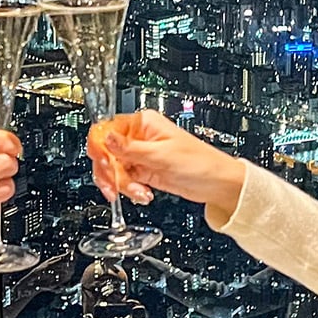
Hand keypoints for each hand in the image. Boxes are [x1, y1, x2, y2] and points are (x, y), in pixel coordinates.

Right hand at [89, 109, 247, 217]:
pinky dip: (130, 190)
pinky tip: (144, 194)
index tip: (104, 163)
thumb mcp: (161, 155)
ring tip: (141, 193)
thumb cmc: (200, 163)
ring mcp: (140, 155)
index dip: (100, 148)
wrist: (217, 184)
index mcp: (142, 123)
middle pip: (106, 152)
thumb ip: (129, 148)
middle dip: (112, 172)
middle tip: (116, 186)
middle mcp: (138, 137)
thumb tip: (105, 138)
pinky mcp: (143, 171)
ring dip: (123, 185)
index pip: (106, 129)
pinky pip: (125, 181)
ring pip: (114, 169)